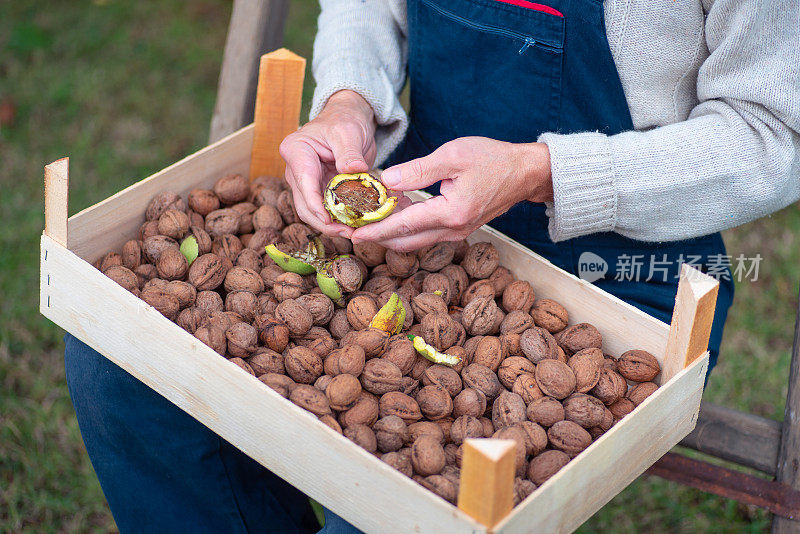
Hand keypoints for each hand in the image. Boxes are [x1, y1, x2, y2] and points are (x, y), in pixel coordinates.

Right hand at [279, 90, 378, 236]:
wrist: (349, 119)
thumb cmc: (345, 120)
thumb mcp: (348, 132)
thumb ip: (349, 152)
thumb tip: (354, 169)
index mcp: (296, 151)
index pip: (303, 183)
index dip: (315, 205)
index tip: (330, 219)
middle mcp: (296, 170)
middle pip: (304, 204)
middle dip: (324, 222)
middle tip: (348, 233)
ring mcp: (306, 183)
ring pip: (313, 212)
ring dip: (331, 225)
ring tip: (353, 232)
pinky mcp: (319, 191)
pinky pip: (326, 210)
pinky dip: (338, 219)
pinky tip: (353, 226)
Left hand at [351, 137, 552, 250]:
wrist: (525, 173)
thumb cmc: (493, 159)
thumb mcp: (453, 155)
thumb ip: (418, 170)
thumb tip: (387, 181)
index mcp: (452, 213)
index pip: (404, 225)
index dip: (376, 230)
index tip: (352, 233)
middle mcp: (454, 230)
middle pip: (405, 241)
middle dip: (377, 237)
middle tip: (351, 230)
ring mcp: (457, 233)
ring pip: (415, 240)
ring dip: (390, 233)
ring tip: (366, 221)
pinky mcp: (458, 229)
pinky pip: (426, 234)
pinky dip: (406, 227)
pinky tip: (394, 212)